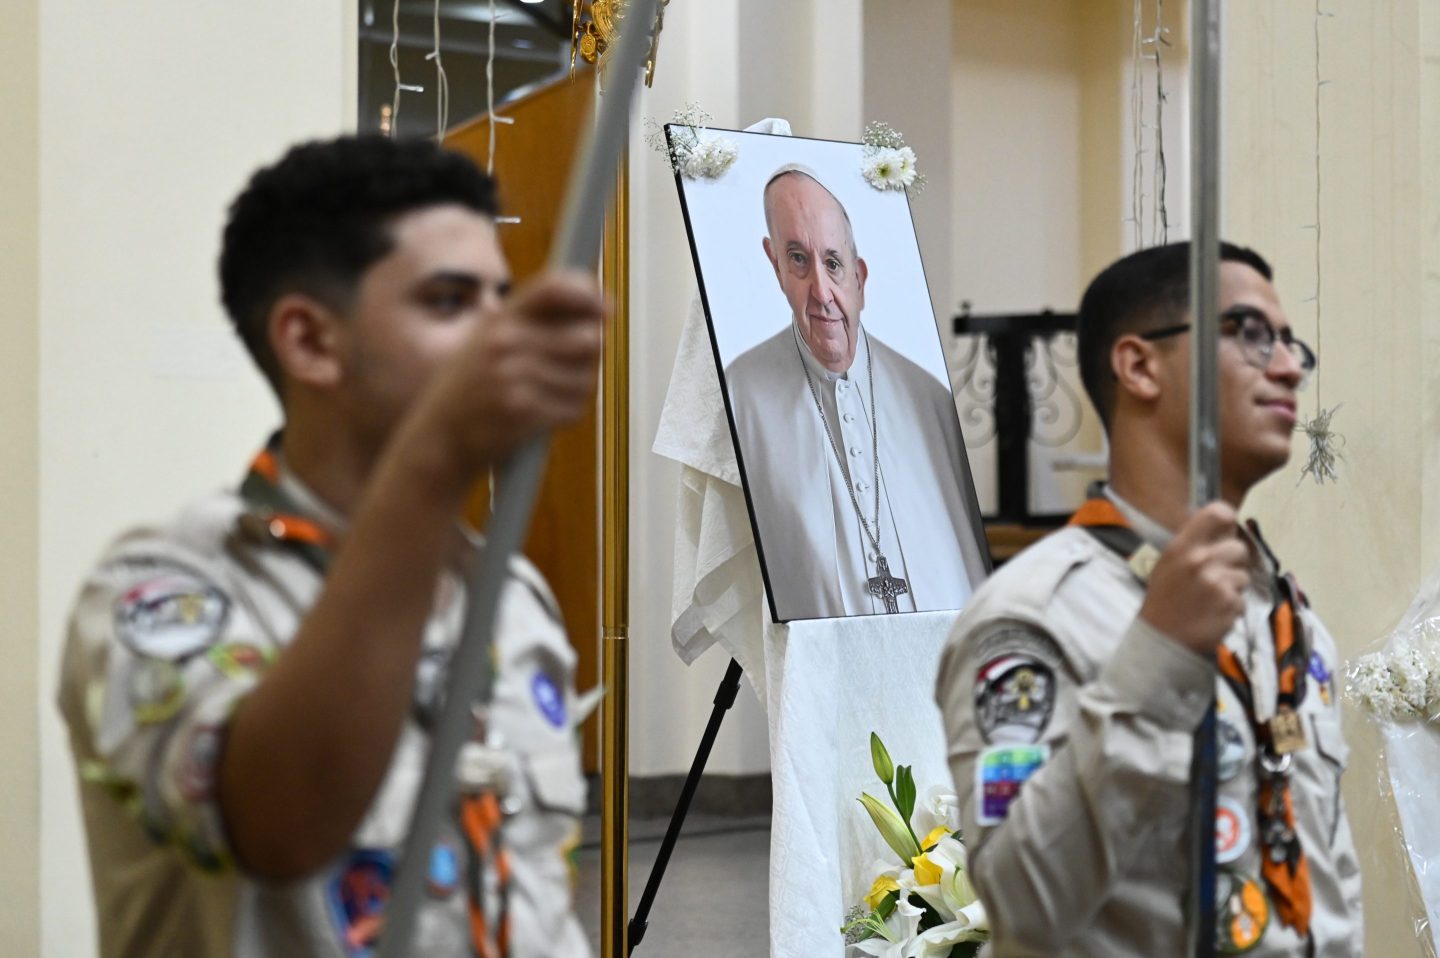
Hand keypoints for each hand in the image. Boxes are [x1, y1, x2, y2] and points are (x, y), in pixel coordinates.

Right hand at [406, 268, 604, 481]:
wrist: (438, 438)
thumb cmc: (469, 389)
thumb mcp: (486, 341)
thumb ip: (530, 323)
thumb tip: (597, 311)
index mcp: (499, 319)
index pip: (554, 288)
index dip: (588, 293)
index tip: (607, 307)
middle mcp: (506, 342)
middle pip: (586, 337)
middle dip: (590, 354)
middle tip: (575, 366)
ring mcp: (514, 376)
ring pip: (585, 378)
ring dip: (576, 389)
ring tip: (549, 395)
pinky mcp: (523, 411)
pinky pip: (573, 408)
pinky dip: (566, 413)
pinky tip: (543, 416)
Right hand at [1139, 502, 1249, 656]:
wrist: (1162, 640)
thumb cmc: (1164, 600)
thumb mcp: (1169, 564)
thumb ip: (1193, 544)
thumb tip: (1224, 525)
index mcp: (1182, 546)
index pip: (1217, 514)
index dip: (1228, 519)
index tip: (1227, 529)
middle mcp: (1201, 560)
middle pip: (1239, 548)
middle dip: (1232, 562)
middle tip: (1214, 577)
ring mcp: (1218, 583)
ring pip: (1243, 575)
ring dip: (1233, 587)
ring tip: (1211, 599)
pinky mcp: (1231, 604)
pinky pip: (1243, 599)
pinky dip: (1232, 607)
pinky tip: (1214, 613)